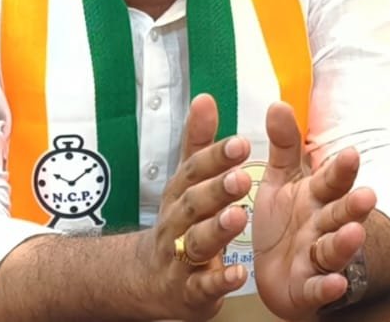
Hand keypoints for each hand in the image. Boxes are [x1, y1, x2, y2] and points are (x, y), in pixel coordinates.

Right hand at [133, 93, 252, 320]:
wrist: (148, 280)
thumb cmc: (178, 224)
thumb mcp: (186, 182)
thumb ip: (198, 143)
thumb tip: (205, 98)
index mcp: (181, 194)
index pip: (194, 171)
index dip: (215, 157)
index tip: (239, 142)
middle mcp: (177, 223)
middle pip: (193, 204)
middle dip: (215, 190)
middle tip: (241, 177)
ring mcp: (180, 259)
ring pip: (196, 242)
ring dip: (216, 230)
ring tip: (238, 216)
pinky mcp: (190, 292)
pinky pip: (203, 286)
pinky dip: (219, 280)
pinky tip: (238, 273)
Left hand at [252, 102, 376, 317]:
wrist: (274, 271)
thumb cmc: (285, 221)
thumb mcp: (281, 179)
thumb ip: (283, 145)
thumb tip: (278, 103)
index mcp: (317, 197)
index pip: (331, 180)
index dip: (341, 169)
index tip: (350, 154)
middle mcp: (322, 225)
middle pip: (340, 213)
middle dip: (353, 206)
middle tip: (367, 195)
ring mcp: (318, 257)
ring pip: (334, 249)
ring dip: (345, 242)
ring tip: (354, 234)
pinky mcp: (308, 287)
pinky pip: (319, 287)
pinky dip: (327, 286)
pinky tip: (336, 282)